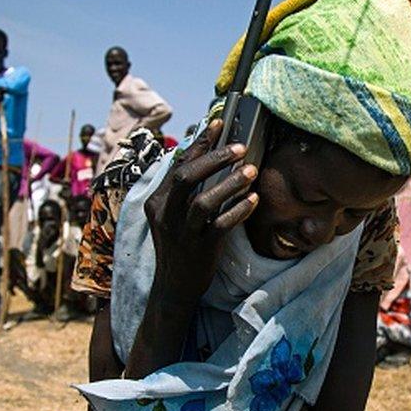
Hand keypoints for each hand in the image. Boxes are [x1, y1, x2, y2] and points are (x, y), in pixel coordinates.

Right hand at [144, 119, 258, 303]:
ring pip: (203, 201)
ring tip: (251, 170)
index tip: (219, 123)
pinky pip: (220, 226)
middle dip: (215, 158)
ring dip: (229, 183)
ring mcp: (182, 233)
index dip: (200, 142)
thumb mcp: (172, 216)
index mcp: (157, 202)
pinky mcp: (199, 249)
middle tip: (240, 147)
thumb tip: (204, 154)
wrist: (174, 287)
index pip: (178, 165)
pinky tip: (253, 199)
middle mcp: (166, 215)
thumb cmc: (179, 245)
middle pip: (186, 177)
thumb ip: (183, 190)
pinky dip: (238, 210)